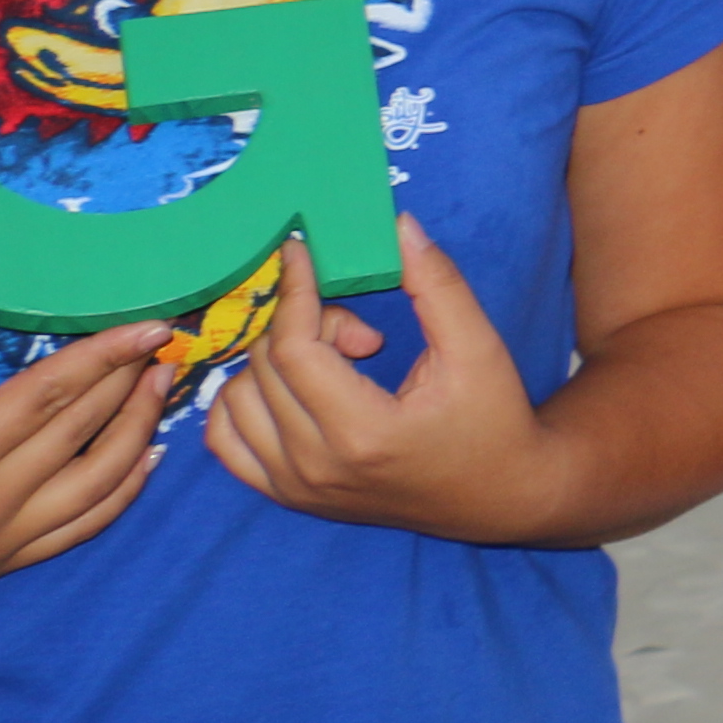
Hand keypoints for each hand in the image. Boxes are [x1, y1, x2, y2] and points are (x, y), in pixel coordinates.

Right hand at [0, 322, 173, 581]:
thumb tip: (4, 346)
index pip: (43, 395)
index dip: (99, 356)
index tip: (146, 325)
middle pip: (78, 430)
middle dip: (127, 380)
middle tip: (160, 341)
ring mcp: (4, 540)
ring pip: (98, 479)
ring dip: (140, 427)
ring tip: (162, 384)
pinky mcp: (9, 564)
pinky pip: (86, 526)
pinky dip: (127, 489)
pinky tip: (151, 456)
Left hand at [205, 221, 580, 543]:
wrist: (497, 495)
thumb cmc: (493, 419)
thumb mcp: (479, 349)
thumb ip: (438, 285)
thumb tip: (397, 227)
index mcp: (363, 432)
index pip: (295, 349)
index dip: (294, 292)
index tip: (303, 253)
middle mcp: (315, 467)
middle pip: (266, 366)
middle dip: (306, 326)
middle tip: (363, 331)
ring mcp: (293, 487)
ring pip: (234, 398)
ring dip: (273, 363)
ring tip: (333, 364)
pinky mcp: (285, 495)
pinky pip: (225, 440)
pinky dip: (240, 402)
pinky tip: (286, 387)